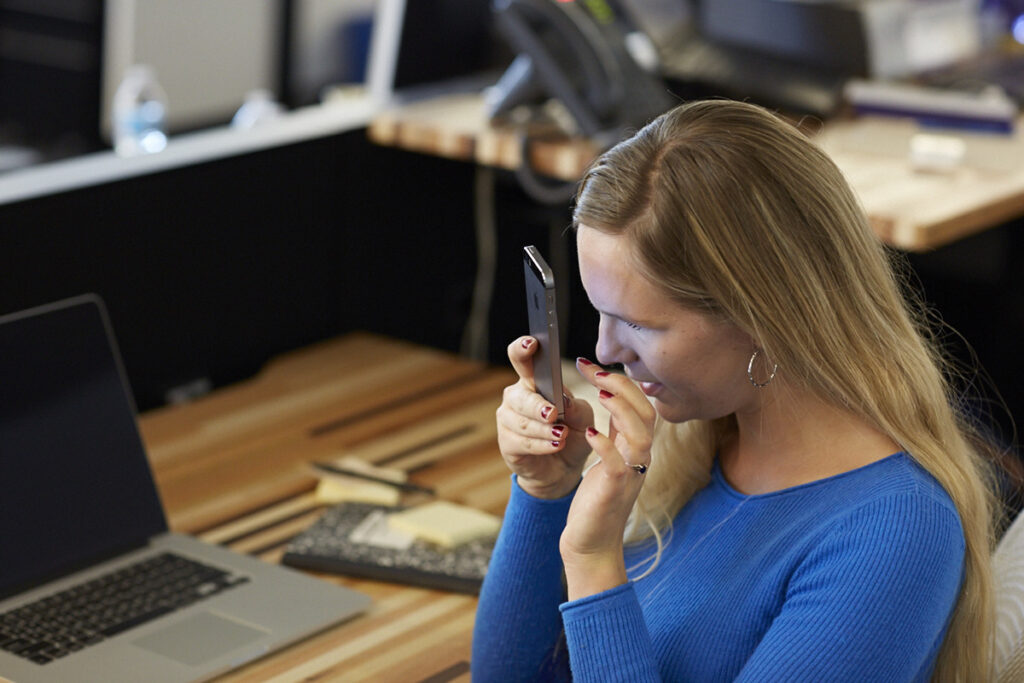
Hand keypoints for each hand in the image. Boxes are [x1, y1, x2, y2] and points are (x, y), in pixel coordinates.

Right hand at [495, 336, 594, 498]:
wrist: (563, 468)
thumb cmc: (572, 434)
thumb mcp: (583, 418)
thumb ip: (576, 407)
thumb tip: (563, 399)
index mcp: (533, 381)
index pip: (521, 358)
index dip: (522, 348)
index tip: (531, 343)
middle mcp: (516, 396)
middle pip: (520, 395)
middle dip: (537, 406)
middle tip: (553, 414)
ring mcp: (507, 420)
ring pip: (522, 422)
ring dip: (543, 430)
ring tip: (561, 435)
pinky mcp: (507, 443)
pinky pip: (521, 442)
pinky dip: (541, 445)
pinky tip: (555, 446)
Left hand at [560, 359, 655, 599]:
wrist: (591, 542)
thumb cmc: (596, 499)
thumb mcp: (608, 457)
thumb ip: (614, 429)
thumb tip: (611, 392)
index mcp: (636, 447)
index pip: (640, 404)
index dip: (620, 380)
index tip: (591, 364)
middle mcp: (639, 458)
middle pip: (646, 414)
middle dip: (623, 386)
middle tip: (595, 370)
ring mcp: (630, 474)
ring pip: (640, 435)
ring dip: (622, 410)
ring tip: (601, 392)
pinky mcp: (614, 490)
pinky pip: (617, 463)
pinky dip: (605, 445)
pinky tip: (589, 431)